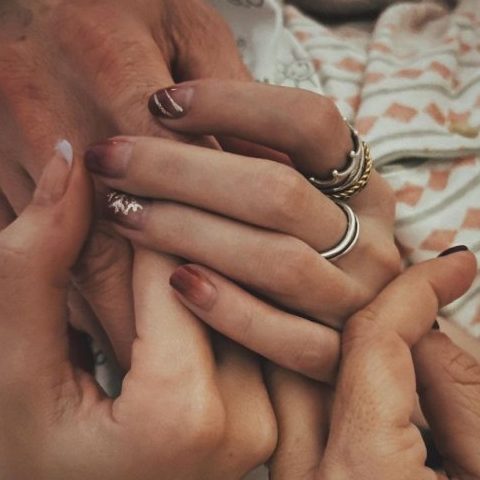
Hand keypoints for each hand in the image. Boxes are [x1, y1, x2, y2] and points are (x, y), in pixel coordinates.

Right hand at [0, 0, 248, 364]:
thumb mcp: (180, 14)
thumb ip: (226, 102)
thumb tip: (273, 186)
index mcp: (111, 65)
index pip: (174, 191)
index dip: (208, 260)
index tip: (245, 313)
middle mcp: (51, 113)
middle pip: (119, 245)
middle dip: (162, 311)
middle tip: (203, 364)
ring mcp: (0, 145)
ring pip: (65, 261)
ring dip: (110, 315)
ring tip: (156, 363)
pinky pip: (13, 250)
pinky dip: (58, 293)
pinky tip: (93, 327)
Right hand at [0, 144, 274, 479]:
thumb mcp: (19, 381)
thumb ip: (34, 270)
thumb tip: (70, 166)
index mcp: (183, 408)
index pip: (174, 256)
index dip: (143, 196)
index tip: (119, 157)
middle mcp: (251, 410)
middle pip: (225, 268)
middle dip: (183, 208)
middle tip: (154, 153)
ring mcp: (275, 415)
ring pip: (249, 290)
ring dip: (209, 240)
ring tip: (175, 197)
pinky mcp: (280, 414)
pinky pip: (256, 323)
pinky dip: (223, 283)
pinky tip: (197, 257)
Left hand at [85, 79, 400, 382]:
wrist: (317, 376)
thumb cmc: (277, 264)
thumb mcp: (281, 207)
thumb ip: (244, 167)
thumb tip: (164, 111)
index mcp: (364, 190)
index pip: (312, 122)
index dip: (236, 104)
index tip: (160, 103)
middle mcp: (372, 244)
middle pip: (280, 193)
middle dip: (182, 169)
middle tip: (108, 157)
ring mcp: (359, 307)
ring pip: (279, 263)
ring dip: (191, 233)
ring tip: (120, 214)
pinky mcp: (339, 365)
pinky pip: (289, 341)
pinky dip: (231, 310)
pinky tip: (175, 284)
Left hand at [264, 250, 479, 479]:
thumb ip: (457, 391)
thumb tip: (425, 321)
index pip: (366, 349)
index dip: (410, 291)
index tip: (448, 264)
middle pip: (298, 358)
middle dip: (339, 298)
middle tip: (387, 264)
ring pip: (281, 389)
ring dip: (317, 336)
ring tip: (366, 300)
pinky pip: (286, 431)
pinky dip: (315, 386)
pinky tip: (350, 362)